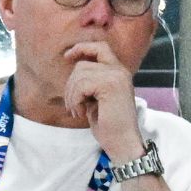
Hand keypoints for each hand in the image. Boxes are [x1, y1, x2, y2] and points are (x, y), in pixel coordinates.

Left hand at [63, 41, 145, 161]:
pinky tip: (81, 112)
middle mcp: (120, 71)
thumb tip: (74, 70)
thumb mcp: (98, 99)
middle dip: (71, 84)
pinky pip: (81, 85)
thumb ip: (91, 82)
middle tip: (72, 104)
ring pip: (79, 74)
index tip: (68, 56)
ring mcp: (116, 77)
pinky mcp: (110, 85)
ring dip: (72, 94)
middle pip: (83, 64)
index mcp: (119, 72)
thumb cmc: (109, 125)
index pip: (100, 47)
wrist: (123, 142)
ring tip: (77, 110)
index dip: (82, 48)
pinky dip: (75, 99)